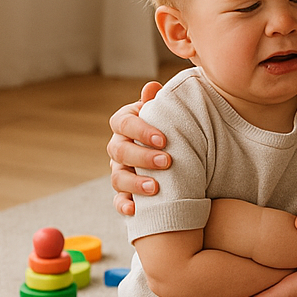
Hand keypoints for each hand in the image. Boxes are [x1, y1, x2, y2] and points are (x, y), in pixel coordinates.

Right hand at [107, 81, 167, 214]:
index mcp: (127, 123)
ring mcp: (120, 170)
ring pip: (117, 178)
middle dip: (142, 157)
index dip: (141, 130)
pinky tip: (135, 210)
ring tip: (156, 189)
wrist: (179, 150)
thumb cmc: (172, 127)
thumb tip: (152, 87)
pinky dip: (124, 206)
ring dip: (135, 184)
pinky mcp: (125, 192)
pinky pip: (118, 201)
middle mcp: (119, 146)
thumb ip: (160, 102)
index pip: (123, 123)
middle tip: (167, 161)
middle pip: (119, 151)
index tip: (163, 138)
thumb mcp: (168, 112)